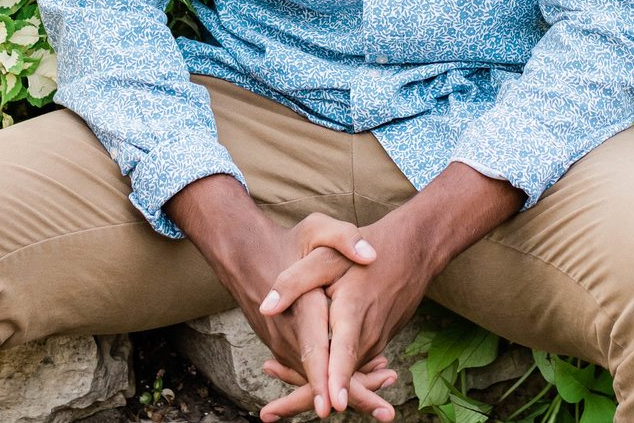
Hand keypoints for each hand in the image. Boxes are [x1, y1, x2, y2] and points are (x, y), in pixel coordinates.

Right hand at [167, 178, 364, 413]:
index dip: (324, 378)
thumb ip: (345, 238)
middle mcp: (288, 333)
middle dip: (351, 395)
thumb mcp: (317, 229)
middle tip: (386, 414)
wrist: (246, 255)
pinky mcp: (285, 349)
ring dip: (348, 387)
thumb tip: (370, 255)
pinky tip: (367, 378)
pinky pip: (310, 371)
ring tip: (387, 395)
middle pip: (317, 374)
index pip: (313, 349)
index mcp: (300, 306)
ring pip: (314, 377)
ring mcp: (284, 344)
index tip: (334, 405)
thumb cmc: (288, 242)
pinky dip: (335, 378)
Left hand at [265, 166, 524, 415]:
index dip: (337, 380)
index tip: (331, 406)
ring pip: (346, 373)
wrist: (415, 250)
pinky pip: (353, 364)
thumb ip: (296, 280)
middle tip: (268, 415)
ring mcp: (376, 340)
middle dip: (309, 395)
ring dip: (315, 385)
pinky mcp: (378, 341)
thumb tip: (266, 309)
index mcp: (352, 311)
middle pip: (341, 376)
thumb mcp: (327, 253)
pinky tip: (308, 374)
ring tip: (271, 395)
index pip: (344, 353)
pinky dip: (332, 373)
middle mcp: (367, 333)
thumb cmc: (367, 247)